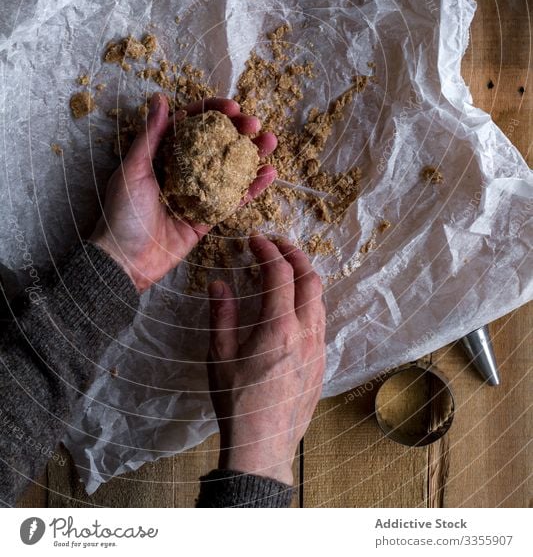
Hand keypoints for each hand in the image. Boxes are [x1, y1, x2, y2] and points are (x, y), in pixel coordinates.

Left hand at [91, 94, 276, 292]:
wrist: (125, 261)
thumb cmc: (122, 213)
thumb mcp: (133, 170)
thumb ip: (149, 135)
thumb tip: (161, 98)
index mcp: (163, 153)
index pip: (192, 123)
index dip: (212, 112)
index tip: (232, 108)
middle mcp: (184, 169)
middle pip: (216, 142)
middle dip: (238, 130)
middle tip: (255, 124)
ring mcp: (199, 192)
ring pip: (230, 167)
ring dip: (252, 153)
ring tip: (271, 142)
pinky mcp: (209, 216)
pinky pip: (234, 198)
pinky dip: (253, 186)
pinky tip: (270, 173)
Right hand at [207, 236, 325, 485]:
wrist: (262, 446)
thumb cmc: (236, 402)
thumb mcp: (219, 357)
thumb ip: (222, 315)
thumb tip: (218, 283)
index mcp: (279, 328)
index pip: (280, 274)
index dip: (268, 250)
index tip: (255, 240)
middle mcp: (306, 333)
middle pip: (311, 279)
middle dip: (295, 254)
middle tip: (277, 244)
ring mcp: (318, 349)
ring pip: (320, 299)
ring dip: (305, 277)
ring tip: (287, 269)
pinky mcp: (322, 364)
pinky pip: (321, 321)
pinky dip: (310, 301)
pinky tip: (294, 305)